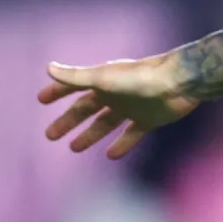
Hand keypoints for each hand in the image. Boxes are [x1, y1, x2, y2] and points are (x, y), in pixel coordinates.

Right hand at [38, 56, 198, 158]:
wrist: (181, 82)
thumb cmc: (141, 78)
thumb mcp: (104, 78)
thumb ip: (76, 77)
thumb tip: (48, 67)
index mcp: (104, 81)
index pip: (75, 85)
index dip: (58, 91)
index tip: (41, 100)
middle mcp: (117, 93)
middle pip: (87, 109)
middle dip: (69, 120)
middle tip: (50, 136)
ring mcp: (133, 107)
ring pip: (106, 123)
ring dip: (91, 134)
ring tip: (74, 148)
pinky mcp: (149, 119)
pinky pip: (132, 134)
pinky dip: (122, 144)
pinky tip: (111, 155)